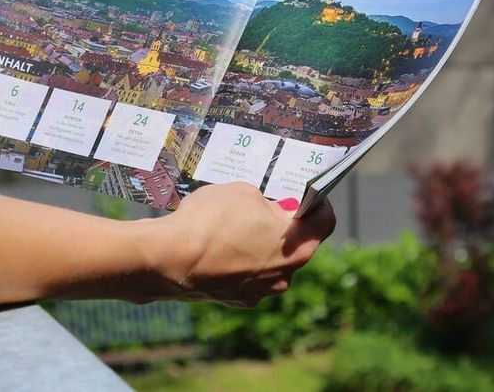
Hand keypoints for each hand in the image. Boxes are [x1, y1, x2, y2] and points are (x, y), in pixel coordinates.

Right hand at [152, 182, 335, 306]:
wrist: (168, 259)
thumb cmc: (211, 220)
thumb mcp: (245, 192)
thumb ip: (266, 202)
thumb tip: (268, 211)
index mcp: (297, 248)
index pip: (324, 222)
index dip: (317, 203)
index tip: (307, 193)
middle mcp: (285, 276)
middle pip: (296, 245)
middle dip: (283, 224)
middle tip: (266, 204)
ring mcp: (260, 292)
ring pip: (269, 262)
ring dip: (260, 244)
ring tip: (235, 224)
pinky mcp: (236, 300)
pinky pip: (247, 274)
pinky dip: (240, 260)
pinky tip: (218, 244)